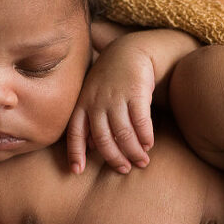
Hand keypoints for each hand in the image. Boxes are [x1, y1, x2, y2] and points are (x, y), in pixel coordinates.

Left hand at [66, 40, 155, 174]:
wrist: (129, 51)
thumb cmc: (109, 80)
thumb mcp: (92, 97)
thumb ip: (89, 120)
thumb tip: (90, 148)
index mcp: (82, 104)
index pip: (74, 132)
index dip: (74, 152)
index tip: (76, 171)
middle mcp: (97, 102)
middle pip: (103, 138)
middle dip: (114, 158)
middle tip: (125, 169)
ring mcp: (116, 97)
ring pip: (123, 133)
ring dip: (133, 151)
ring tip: (142, 161)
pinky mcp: (136, 92)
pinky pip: (141, 121)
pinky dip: (145, 136)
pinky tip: (149, 144)